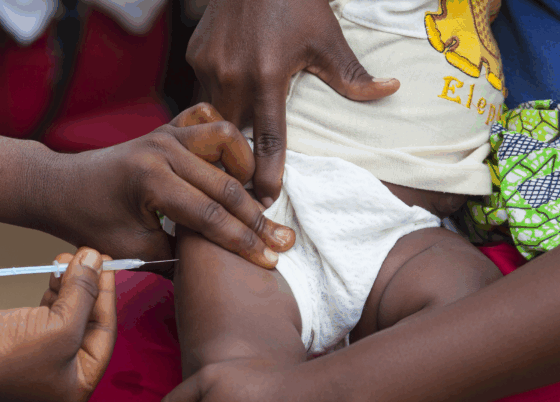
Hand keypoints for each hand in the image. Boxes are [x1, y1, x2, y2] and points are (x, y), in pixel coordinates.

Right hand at [0, 247, 116, 401]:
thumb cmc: (7, 355)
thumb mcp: (60, 324)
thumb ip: (83, 292)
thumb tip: (95, 259)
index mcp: (79, 384)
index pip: (104, 332)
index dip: (107, 295)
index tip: (108, 263)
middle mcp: (62, 375)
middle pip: (86, 322)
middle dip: (88, 287)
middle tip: (89, 255)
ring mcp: (40, 358)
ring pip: (66, 314)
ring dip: (70, 285)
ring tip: (66, 258)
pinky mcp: (21, 341)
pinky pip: (46, 313)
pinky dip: (53, 292)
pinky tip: (54, 273)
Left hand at [25, 103, 294, 269]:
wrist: (61, 187)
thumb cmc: (89, 222)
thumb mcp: (131, 248)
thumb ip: (178, 254)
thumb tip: (220, 264)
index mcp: (150, 181)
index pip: (209, 215)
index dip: (242, 242)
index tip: (270, 261)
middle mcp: (162, 150)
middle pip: (226, 183)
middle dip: (256, 218)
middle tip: (283, 241)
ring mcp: (166, 133)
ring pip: (226, 140)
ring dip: (247, 170)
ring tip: (258, 200)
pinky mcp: (168, 128)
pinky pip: (207, 121)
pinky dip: (226, 140)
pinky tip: (233, 165)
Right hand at [187, 0, 399, 205]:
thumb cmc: (297, 2)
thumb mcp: (327, 39)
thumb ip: (352, 76)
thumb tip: (389, 92)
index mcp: (268, 76)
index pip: (267, 139)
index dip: (267, 173)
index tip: (265, 199)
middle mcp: (233, 75)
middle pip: (232, 133)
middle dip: (238, 156)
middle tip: (245, 176)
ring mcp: (209, 65)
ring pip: (214, 113)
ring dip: (224, 127)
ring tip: (229, 142)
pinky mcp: (195, 55)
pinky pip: (203, 89)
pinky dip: (217, 96)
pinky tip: (229, 91)